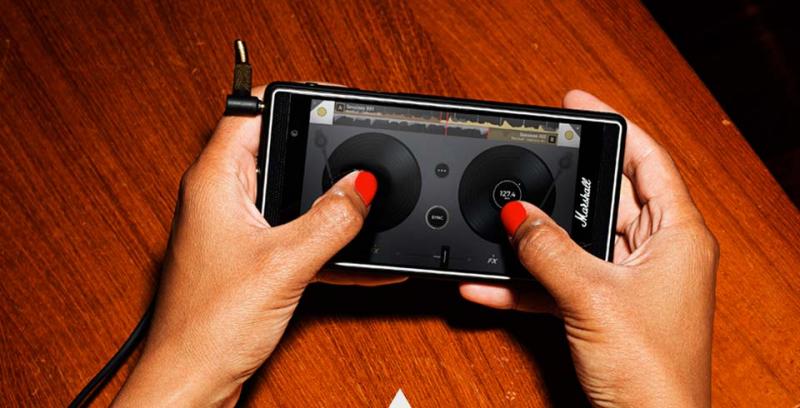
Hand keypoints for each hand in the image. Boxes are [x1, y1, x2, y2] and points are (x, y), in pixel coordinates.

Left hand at [113, 87, 404, 405]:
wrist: (193, 381)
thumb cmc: (208, 328)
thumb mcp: (283, 264)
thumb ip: (329, 221)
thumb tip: (363, 186)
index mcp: (215, 182)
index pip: (249, 112)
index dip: (291, 98)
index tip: (332, 98)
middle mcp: (222, 198)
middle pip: (277, 149)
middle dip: (321, 151)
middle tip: (360, 152)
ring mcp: (237, 229)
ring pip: (291, 194)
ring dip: (327, 202)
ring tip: (369, 205)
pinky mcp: (252, 258)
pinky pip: (297, 234)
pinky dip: (328, 240)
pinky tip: (363, 256)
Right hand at [460, 90, 718, 406]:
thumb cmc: (653, 372)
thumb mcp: (592, 296)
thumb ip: (548, 250)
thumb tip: (516, 214)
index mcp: (678, 235)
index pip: (648, 159)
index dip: (615, 126)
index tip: (578, 104)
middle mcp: (657, 253)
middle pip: (607, 198)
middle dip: (565, 185)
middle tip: (531, 160)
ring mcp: (629, 282)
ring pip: (577, 242)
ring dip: (538, 240)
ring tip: (502, 222)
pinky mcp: (603, 309)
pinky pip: (560, 281)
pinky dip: (527, 283)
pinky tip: (490, 285)